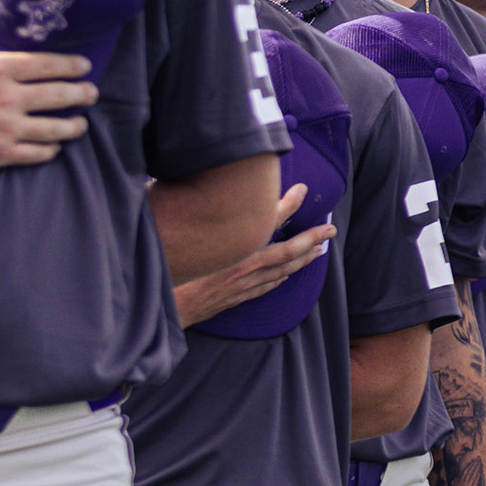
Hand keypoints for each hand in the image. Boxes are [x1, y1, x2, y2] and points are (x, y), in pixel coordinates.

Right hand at [0, 52, 96, 171]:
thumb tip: (13, 62)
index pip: (47, 64)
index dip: (70, 65)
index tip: (84, 66)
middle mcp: (9, 97)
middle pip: (58, 94)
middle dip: (80, 93)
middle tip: (91, 93)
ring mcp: (7, 128)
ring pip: (54, 127)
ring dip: (73, 125)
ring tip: (81, 123)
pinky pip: (35, 153)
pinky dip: (49, 150)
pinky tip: (54, 147)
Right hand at [173, 184, 332, 325]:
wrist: (156, 310)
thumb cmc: (162, 264)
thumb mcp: (168, 225)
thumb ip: (182, 202)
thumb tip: (173, 175)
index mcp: (231, 245)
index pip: (267, 219)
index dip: (288, 204)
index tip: (302, 190)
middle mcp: (241, 265)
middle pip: (285, 251)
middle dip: (311, 239)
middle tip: (330, 229)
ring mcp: (239, 285)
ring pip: (280, 272)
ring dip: (302, 261)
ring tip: (319, 251)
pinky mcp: (232, 299)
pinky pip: (265, 288)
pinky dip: (281, 280)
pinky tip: (287, 277)